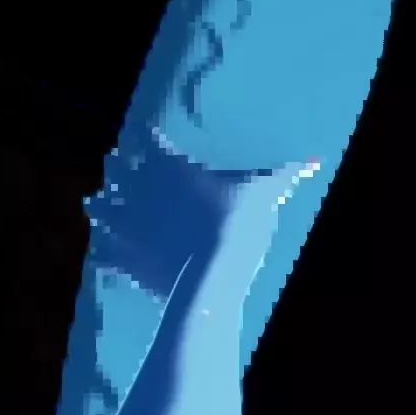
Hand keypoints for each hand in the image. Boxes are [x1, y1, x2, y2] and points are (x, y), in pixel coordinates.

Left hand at [85, 127, 314, 294]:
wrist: (208, 277)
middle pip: (114, 166)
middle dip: (118, 166)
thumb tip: (317, 160)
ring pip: (97, 205)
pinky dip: (102, 250)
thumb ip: (286, 174)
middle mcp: (136, 186)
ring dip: (101, 205)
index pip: (146, 137)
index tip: (146, 139)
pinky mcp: (119, 255)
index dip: (145, 138)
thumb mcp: (266, 194)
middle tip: (120, 166)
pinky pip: (100, 250)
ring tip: (101, 205)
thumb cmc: (237, 224)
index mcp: (167, 164)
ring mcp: (123, 222)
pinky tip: (105, 252)